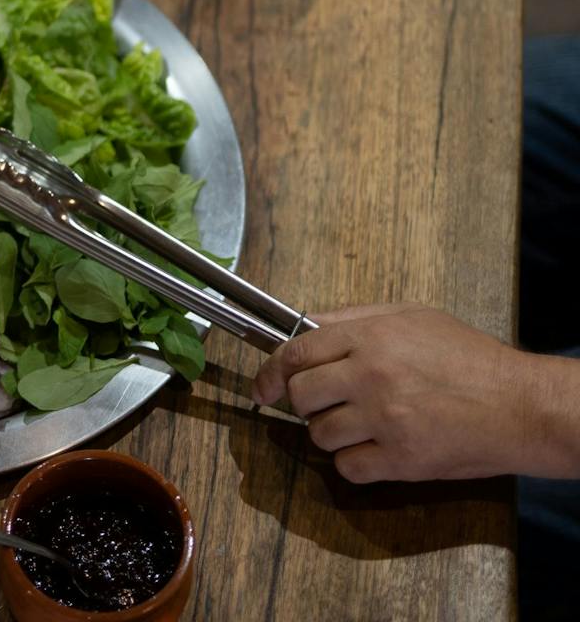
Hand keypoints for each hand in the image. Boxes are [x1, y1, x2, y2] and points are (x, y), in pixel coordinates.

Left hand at [252, 304, 579, 483]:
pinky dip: (355, 463)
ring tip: (363, 426)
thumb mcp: (412, 318)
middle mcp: (370, 376)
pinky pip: (349, 468)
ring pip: (320, 435)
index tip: (265, 387)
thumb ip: (354, 319)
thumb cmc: (470, 358)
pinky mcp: (401, 460)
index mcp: (369, 338)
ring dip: (332, 434)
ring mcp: (384, 420)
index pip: (295, 352)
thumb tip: (305, 325)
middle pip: (301, 395)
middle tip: (328, 405)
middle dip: (306, 403)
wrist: (520, 405)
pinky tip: (377, 450)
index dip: (272, 371)